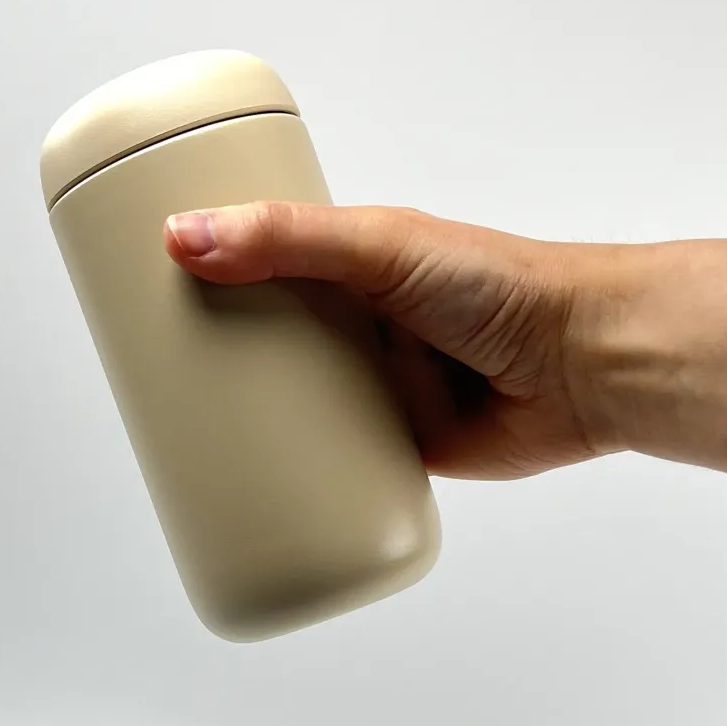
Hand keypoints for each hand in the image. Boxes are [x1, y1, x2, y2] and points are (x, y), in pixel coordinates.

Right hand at [163, 202, 608, 480]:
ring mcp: (377, 386)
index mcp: (349, 265)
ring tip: (173, 438)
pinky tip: (241, 487)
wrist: (584, 365)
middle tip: (143, 378)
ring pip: (290, 405)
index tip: (142, 292)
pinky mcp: (398, 445)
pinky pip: (331, 461)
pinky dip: (292, 474)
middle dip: (206, 358)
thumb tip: (183, 237)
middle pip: (261, 339)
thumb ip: (288, 240)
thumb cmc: (502, 285)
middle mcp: (358, 324)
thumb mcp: (383, 246)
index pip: (255, 261)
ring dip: (241, 420)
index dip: (200, 275)